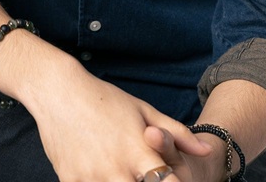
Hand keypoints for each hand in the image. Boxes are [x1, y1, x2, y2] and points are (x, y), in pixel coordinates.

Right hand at [27, 62, 209, 181]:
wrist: (59, 92)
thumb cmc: (104, 99)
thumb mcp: (143, 111)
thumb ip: (177, 133)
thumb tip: (206, 150)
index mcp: (138, 151)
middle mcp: (117, 168)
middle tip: (146, 175)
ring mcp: (92, 178)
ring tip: (123, 171)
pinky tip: (101, 170)